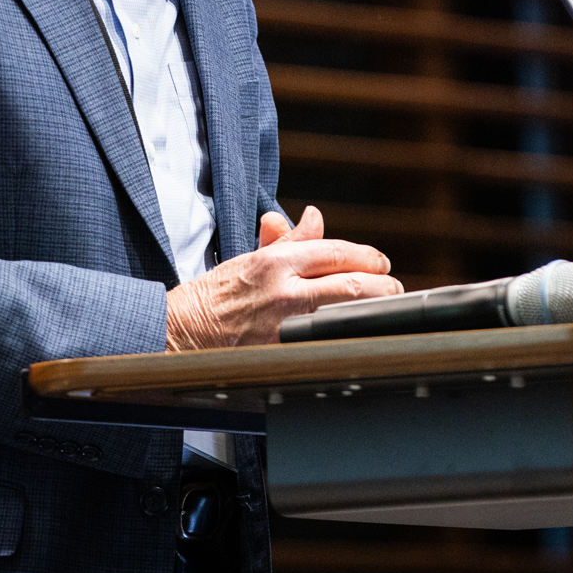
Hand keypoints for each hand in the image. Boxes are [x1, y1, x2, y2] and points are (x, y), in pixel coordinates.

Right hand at [165, 204, 401, 349]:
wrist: (179, 332)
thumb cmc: (214, 296)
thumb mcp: (251, 258)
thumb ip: (289, 240)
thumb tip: (313, 216)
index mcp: (274, 262)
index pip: (336, 251)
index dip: (368, 257)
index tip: (381, 262)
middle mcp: (282, 292)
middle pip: (352, 284)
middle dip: (383, 285)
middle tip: (393, 287)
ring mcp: (285, 327)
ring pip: (346, 315)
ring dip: (374, 311)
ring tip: (385, 309)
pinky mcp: (283, 355)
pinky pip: (328, 344)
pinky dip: (348, 337)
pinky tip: (359, 337)